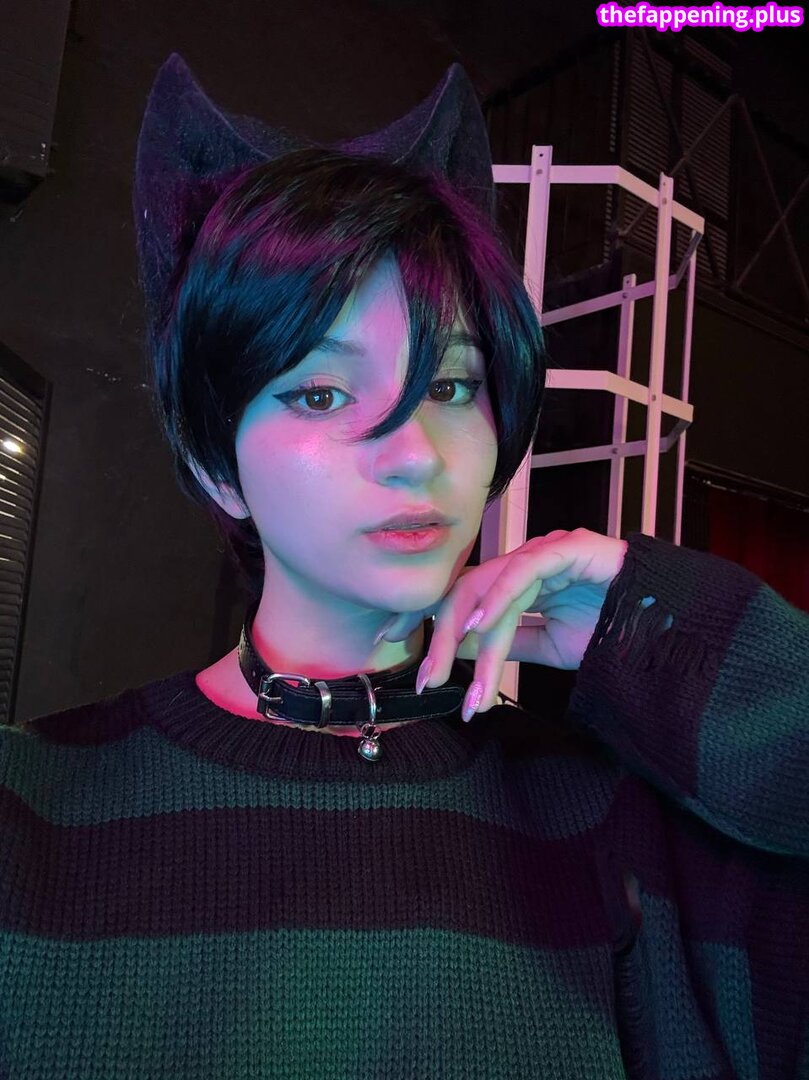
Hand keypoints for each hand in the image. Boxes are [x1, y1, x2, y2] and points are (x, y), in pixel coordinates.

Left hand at [377, 527, 628, 720]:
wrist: (667, 628)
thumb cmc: (611, 632)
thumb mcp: (547, 646)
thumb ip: (507, 642)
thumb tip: (457, 648)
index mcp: (517, 582)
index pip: (460, 593)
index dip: (425, 615)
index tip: (392, 640)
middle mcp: (526, 562)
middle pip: (466, 591)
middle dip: (437, 635)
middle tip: (423, 678)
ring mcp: (548, 551)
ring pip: (491, 586)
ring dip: (467, 633)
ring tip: (448, 670)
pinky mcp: (572, 548)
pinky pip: (526, 570)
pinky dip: (498, 597)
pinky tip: (479, 627)